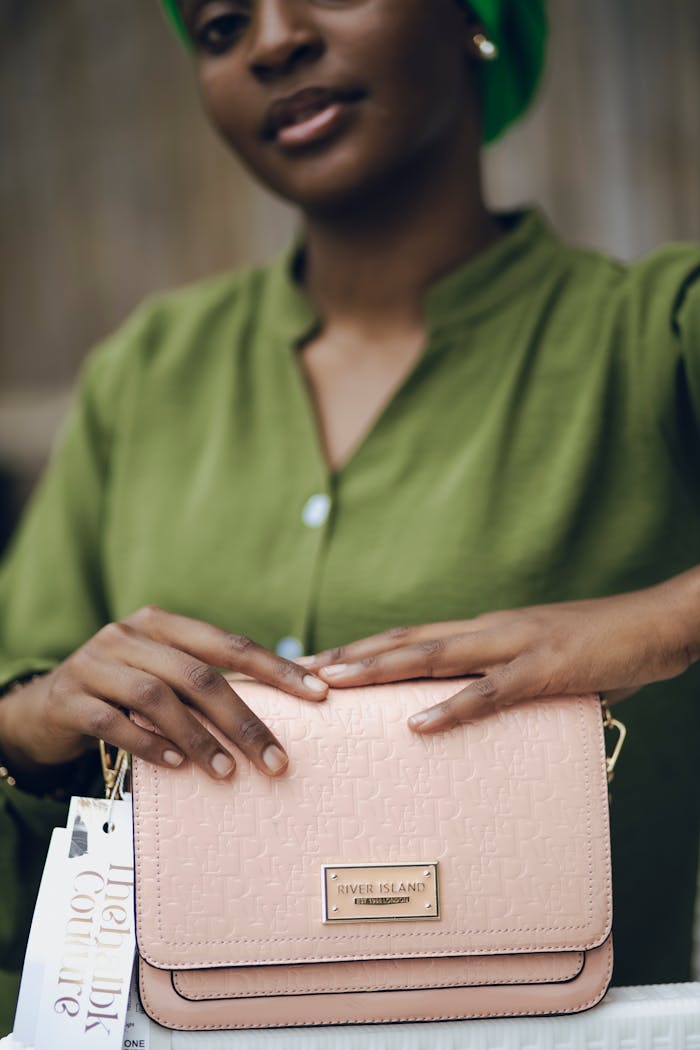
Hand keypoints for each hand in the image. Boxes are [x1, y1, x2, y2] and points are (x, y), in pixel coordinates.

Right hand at [0, 606, 327, 778]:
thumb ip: (209, 679)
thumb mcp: (163, 675)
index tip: (318, 695)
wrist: (45, 708)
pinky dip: (150, 745)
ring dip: (198, 738)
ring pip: (157, 698)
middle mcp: (128, 635)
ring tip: (228, 773)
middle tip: (276, 760)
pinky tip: (178, 766)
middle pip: (198, 675)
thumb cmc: (123, 693)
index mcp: (161, 623)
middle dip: (243, 720)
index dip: (276, 668)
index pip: (229, 644)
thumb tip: (293, 698)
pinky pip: (113, 722)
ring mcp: (95, 664)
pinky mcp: (69, 698)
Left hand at [301, 576, 699, 732]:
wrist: (660, 622)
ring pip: (433, 656)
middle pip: (406, 641)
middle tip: (302, 671)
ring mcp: (516, 646)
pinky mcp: (547, 670)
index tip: (322, 662)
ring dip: (380, 670)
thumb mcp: (547, 665)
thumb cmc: (607, 646)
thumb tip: (490, 712)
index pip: (413, 636)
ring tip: (334, 683)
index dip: (365, 649)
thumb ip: (513, 683)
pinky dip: (451, 707)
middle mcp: (491, 630)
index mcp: (488, 630)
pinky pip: (491, 692)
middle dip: (352, 657)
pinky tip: (416, 723)